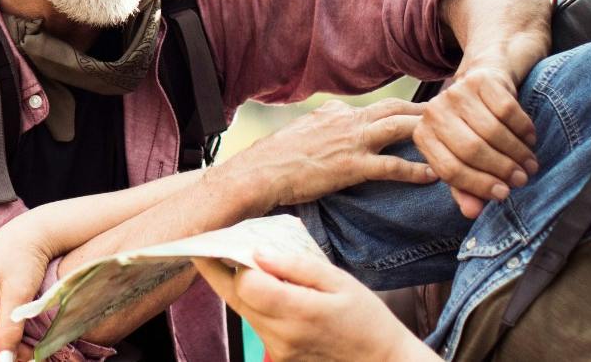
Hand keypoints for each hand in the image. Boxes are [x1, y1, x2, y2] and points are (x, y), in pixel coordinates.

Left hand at [193, 251, 432, 361]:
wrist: (380, 361)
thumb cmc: (365, 317)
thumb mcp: (338, 281)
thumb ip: (296, 266)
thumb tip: (257, 252)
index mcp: (299, 313)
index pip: (246, 285)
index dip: (236, 261)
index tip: (232, 240)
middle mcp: (282, 335)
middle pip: (234, 298)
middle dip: (220, 270)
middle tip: (210, 244)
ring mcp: (278, 349)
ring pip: (241, 310)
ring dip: (238, 285)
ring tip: (242, 260)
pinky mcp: (278, 356)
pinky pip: (255, 322)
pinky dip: (253, 301)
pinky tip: (264, 285)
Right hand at [215, 99, 437, 209]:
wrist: (258, 172)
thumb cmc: (275, 157)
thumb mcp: (303, 130)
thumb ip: (325, 122)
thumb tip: (334, 115)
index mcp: (337, 113)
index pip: (380, 106)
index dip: (407, 110)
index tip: (431, 112)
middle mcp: (348, 121)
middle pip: (398, 109)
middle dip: (430, 111)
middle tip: (458, 114)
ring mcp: (351, 142)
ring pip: (401, 128)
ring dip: (431, 133)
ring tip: (457, 139)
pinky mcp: (351, 167)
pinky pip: (393, 166)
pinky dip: (417, 170)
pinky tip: (436, 176)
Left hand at [415, 63, 537, 218]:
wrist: (482, 81)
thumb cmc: (470, 128)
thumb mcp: (462, 159)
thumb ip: (464, 187)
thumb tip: (472, 213)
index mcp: (423, 136)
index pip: (449, 169)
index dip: (479, 185)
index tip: (503, 195)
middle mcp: (433, 112)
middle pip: (471, 150)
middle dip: (501, 169)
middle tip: (522, 179)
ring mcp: (455, 93)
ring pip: (492, 131)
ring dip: (516, 152)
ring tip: (529, 164)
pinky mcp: (480, 80)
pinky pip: (508, 111)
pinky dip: (523, 129)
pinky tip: (529, 139)